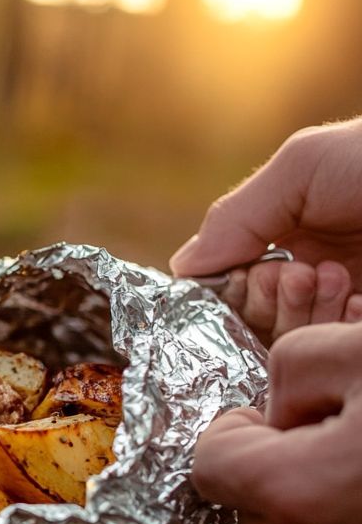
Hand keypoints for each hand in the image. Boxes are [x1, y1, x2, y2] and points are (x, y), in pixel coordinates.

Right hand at [170, 118, 361, 343]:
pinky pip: (330, 355)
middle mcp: (311, 282)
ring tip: (339, 278)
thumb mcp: (301, 168)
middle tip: (304, 273)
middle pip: (252, 324)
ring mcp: (341, 311)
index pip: (228, 287)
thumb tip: (180, 270)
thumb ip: (235, 216)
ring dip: (305, 318)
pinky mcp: (358, 335)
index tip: (252, 272)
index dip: (229, 289)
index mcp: (287, 243)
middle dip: (269, 303)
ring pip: (289, 346)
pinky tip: (357, 305)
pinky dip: (336, 336)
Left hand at [192, 322, 361, 523]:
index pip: (206, 464)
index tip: (277, 412)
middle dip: (266, 474)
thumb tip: (274, 411)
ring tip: (360, 465)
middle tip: (325, 436)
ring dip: (305, 509)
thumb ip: (289, 366)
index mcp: (299, 495)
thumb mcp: (359, 349)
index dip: (234, 430)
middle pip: (241, 514)